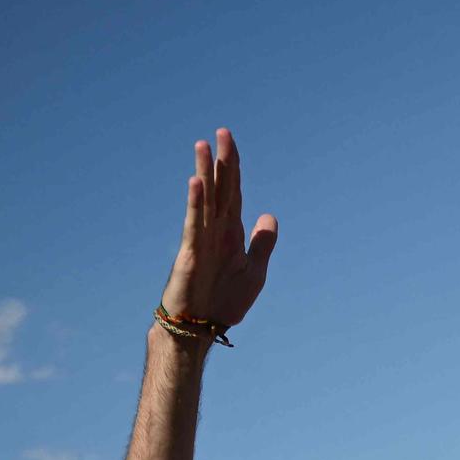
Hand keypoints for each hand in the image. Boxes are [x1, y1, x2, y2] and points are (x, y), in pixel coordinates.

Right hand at [158, 129, 277, 331]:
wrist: (202, 328)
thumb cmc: (224, 301)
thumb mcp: (255, 272)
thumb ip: (263, 244)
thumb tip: (269, 214)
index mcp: (231, 232)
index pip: (234, 192)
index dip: (234, 167)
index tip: (231, 141)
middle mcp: (215, 230)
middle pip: (220, 188)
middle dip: (222, 161)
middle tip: (222, 131)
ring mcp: (202, 239)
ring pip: (205, 200)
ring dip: (205, 173)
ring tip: (203, 145)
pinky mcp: (190, 253)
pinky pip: (194, 224)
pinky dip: (196, 203)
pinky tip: (197, 182)